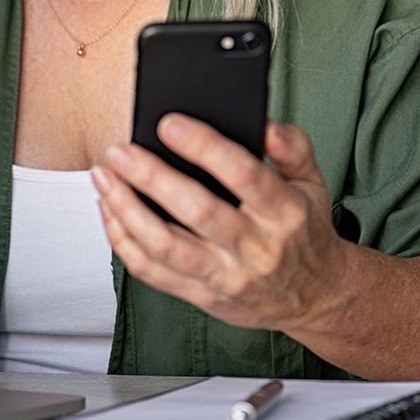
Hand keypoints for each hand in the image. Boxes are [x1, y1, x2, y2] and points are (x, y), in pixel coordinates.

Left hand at [91, 117, 354, 335]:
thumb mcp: (313, 181)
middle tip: (119, 151)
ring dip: (127, 210)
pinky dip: (124, 241)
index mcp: (284, 212)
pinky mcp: (203, 297)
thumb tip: (263, 122)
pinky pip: (152, 272)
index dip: (203, 147)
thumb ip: (292, 146)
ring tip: (104, 177)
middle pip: (196, 211)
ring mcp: (226, 276)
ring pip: (165, 246)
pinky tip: (110, 211)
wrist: (316, 296)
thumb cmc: (304, 230)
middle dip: (151, 177)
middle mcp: (255, 247)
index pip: (243, 174)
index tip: (168, 124)